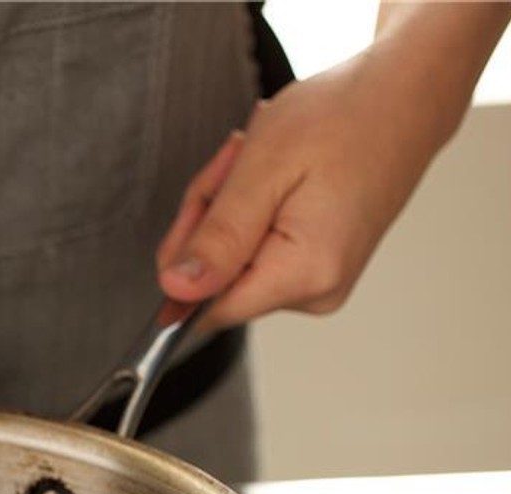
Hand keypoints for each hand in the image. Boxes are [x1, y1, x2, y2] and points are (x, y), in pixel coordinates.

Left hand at [156, 48, 455, 330]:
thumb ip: (217, 238)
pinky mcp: (316, 268)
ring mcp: (318, 283)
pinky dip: (248, 212)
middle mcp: (316, 291)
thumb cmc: (345, 116)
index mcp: (305, 273)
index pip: (204, 308)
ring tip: (262, 163)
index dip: (185, 259)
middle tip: (237, 165)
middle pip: (214, 283)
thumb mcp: (263, 168)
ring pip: (229, 263)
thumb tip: (177, 292)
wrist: (405, 96)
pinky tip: (275, 177)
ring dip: (227, 209)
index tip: (206, 202)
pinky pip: (253, 252)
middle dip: (208, 221)